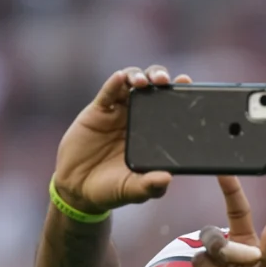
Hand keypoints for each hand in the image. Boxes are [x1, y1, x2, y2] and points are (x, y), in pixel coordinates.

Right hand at [52, 64, 191, 214]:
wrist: (78, 188)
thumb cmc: (113, 189)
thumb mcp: (134, 190)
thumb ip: (151, 186)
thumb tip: (168, 178)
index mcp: (156, 133)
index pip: (171, 107)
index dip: (180, 93)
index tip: (187, 83)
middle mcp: (140, 118)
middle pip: (153, 87)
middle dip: (160, 77)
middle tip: (165, 81)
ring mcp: (119, 112)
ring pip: (131, 83)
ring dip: (139, 76)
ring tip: (143, 82)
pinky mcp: (98, 111)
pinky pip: (107, 92)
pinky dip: (114, 83)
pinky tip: (119, 78)